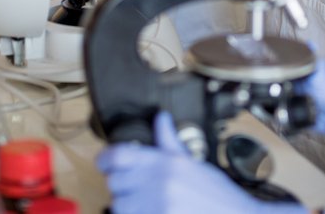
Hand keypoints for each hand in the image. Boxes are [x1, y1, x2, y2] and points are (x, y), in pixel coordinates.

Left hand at [97, 112, 306, 213]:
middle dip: (122, 185)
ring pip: (119, 205)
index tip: (106, 162)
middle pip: (115, 181)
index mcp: (166, 162)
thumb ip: (170, 142)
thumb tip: (161, 119)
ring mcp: (158, 206)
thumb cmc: (218, 196)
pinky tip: (150, 212)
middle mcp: (160, 183)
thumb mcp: (193, 163)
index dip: (106, 158)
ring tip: (144, 204)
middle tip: (135, 187)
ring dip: (127, 206)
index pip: (118, 155)